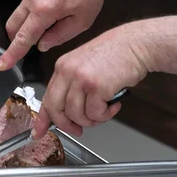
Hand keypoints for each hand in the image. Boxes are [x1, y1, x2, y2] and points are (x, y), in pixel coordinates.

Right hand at [0, 0, 131, 71]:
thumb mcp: (81, 21)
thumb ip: (59, 36)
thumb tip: (42, 44)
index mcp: (44, 10)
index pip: (22, 39)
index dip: (11, 55)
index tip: (2, 65)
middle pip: (12, 27)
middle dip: (17, 40)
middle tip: (34, 44)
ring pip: (18, 16)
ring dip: (28, 26)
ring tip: (54, 21)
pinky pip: (26, 5)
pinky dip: (33, 14)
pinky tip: (54, 9)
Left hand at [32, 16, 176, 138]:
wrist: (137, 44)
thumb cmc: (115, 55)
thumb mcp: (85, 65)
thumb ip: (72, 85)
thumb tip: (66, 110)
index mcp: (62, 66)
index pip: (47, 97)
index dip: (43, 118)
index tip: (39, 131)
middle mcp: (68, 71)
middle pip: (56, 109)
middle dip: (67, 125)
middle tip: (78, 130)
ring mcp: (81, 78)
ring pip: (76, 115)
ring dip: (92, 120)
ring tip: (104, 111)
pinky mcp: (96, 86)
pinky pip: (95, 113)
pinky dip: (105, 115)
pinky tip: (113, 105)